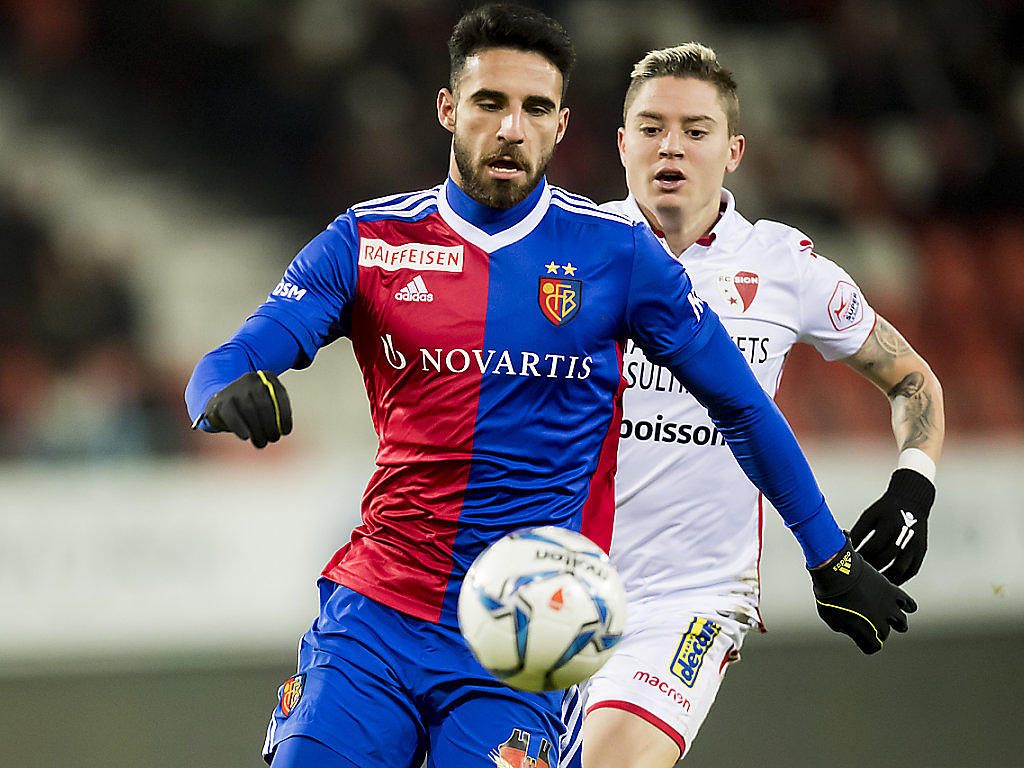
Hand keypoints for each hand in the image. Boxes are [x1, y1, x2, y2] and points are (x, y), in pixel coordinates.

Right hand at [201, 371, 291, 448]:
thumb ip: (276, 413)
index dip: (285, 415)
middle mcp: (251, 378)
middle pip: (265, 405)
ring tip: (261, 442)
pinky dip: (241, 428)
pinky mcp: (222, 401)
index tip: (286, 432)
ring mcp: (235, 388)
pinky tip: (246, 437)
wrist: (220, 404)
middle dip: (271, 426)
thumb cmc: (249, 408)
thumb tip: (283, 430)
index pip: (279, 394)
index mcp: (266, 377)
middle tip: (273, 439)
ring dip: (258, 431)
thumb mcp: (265, 404)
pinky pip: (234, 417)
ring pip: (250, 412)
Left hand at [809, 535, 916, 653]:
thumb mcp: (830, 618)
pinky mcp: (891, 591)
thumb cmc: (829, 595)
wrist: (834, 571)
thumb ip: (845, 628)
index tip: (859, 636)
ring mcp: (887, 607)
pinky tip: (901, 605)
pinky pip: (909, 603)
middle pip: (884, 633)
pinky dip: (908, 606)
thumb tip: (855, 630)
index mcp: (864, 632)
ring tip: (888, 616)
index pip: (873, 647)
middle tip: (867, 621)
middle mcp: (879, 622)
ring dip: (895, 622)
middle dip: (876, 630)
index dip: (866, 643)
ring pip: (901, 622)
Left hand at [850, 469, 935, 584]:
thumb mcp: (870, 515)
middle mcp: (906, 535)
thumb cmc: (885, 509)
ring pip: (899, 569)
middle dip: (870, 568)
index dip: (861, 556)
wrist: (912, 502)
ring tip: (869, 582)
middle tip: (856, 575)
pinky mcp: (922, 552)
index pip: (874, 546)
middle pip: (886, 559)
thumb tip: (843, 550)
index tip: (849, 563)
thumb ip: (858, 532)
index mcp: (891, 523)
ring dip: (883, 578)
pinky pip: (910, 571)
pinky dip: (898, 579)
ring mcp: (916, 545)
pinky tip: (885, 582)